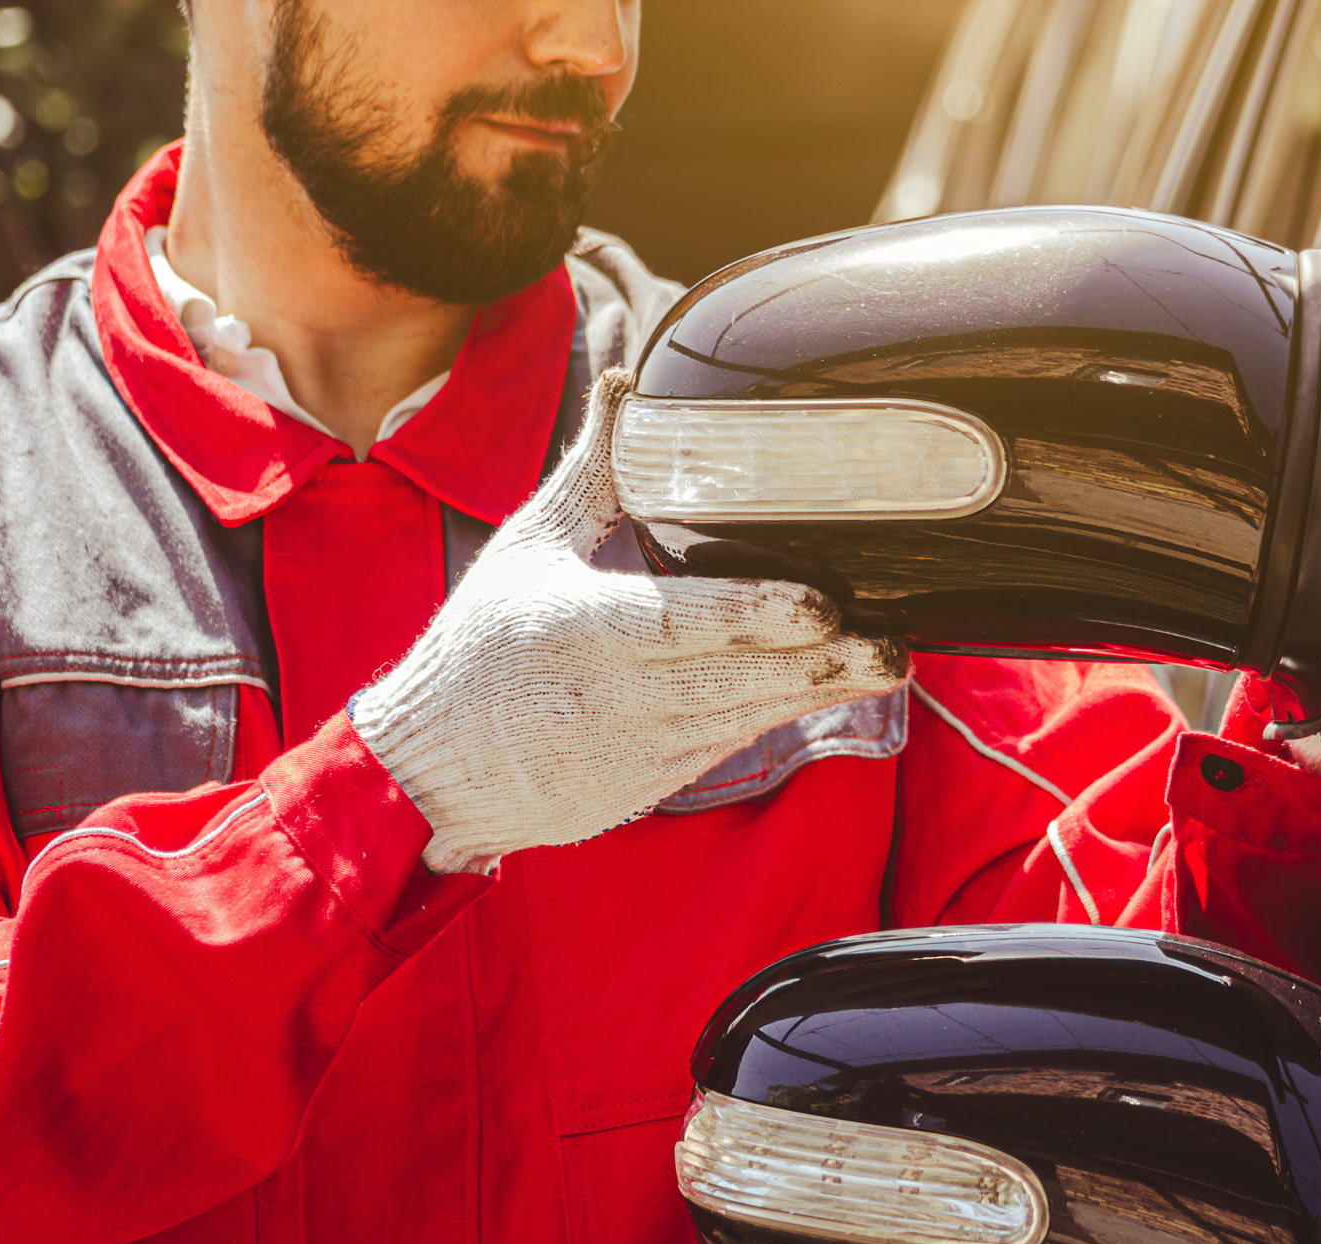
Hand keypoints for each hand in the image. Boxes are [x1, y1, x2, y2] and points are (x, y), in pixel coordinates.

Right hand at [351, 370, 908, 871]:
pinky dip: (776, 720)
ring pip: (740, 719)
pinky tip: (829, 694)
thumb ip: (594, 473)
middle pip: (731, 679)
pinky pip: (724, 746)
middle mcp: (609, 697)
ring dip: (815, 695)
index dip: (755, 616)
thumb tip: (626, 382)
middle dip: (817, 663)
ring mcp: (632, 750)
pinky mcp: (646, 785)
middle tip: (888, 642)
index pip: (680, 623)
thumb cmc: (480, 647)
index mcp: (576, 629)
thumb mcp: (528, 548)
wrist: (432, 771)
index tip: (822, 604)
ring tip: (884, 664)